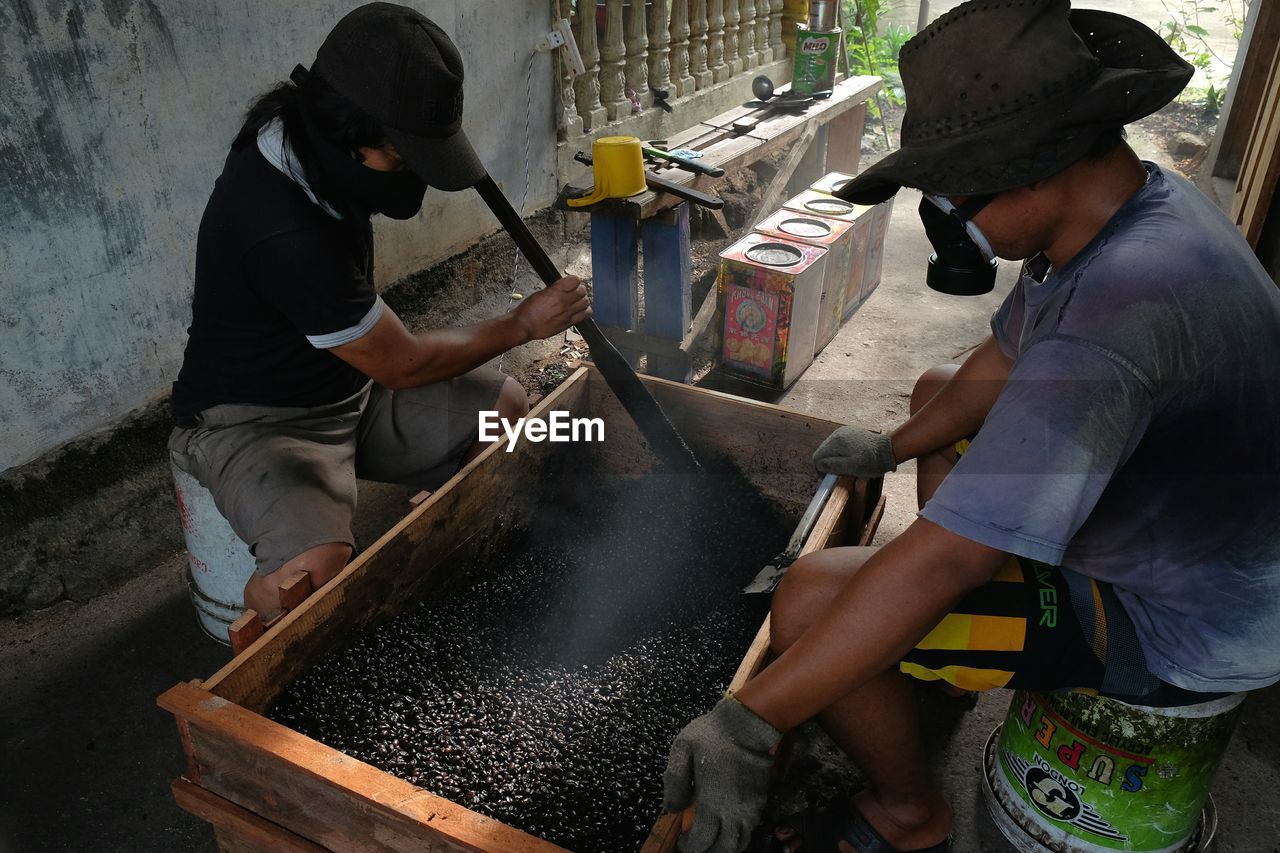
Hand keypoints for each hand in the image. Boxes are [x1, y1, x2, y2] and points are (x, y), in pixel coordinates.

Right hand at [513, 275, 590, 340]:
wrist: (525, 326)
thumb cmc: (528, 310)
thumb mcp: (540, 293)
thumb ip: (554, 290)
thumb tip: (563, 287)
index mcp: (556, 292)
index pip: (575, 280)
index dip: (574, 281)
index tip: (572, 283)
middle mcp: (563, 302)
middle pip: (582, 291)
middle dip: (579, 290)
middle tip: (575, 292)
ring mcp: (567, 313)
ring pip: (586, 303)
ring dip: (583, 301)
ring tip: (577, 302)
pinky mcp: (568, 323)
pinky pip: (584, 316)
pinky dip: (584, 312)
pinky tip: (579, 311)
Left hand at [664, 695, 780, 852]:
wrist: (748, 723)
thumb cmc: (712, 734)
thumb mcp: (682, 748)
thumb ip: (674, 780)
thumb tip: (672, 808)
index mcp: (711, 800)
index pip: (701, 840)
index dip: (689, 846)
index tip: (682, 840)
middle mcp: (733, 811)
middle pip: (723, 848)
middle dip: (707, 850)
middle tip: (696, 842)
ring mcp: (749, 808)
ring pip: (739, 843)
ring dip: (725, 846)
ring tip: (712, 838)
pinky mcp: (760, 801)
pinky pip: (750, 829)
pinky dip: (738, 835)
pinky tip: (727, 825)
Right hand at [812, 425, 896, 476]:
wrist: (888, 450)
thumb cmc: (872, 461)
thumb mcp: (852, 467)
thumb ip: (834, 465)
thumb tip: (818, 464)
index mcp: (837, 441)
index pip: (818, 456)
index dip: (820, 469)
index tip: (828, 476)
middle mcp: (837, 433)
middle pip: (822, 451)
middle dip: (827, 463)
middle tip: (838, 472)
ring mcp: (843, 432)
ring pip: (829, 448)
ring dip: (834, 458)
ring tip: (846, 465)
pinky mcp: (849, 432)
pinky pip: (838, 444)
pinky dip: (840, 452)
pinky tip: (850, 457)